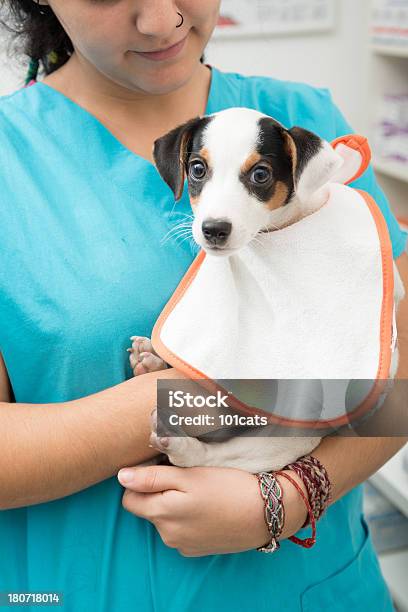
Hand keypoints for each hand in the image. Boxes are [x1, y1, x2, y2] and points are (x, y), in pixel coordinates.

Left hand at [117, 464, 307, 556]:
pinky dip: (188, 518)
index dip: (142, 480)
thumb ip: (152, 478)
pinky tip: (208, 506)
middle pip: (148, 508)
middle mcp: (167, 534)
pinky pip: (181, 530)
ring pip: (165, 518)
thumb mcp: (189, 475)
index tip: (163, 468)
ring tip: (200, 490)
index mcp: (161, 514)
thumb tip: (121, 477)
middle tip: (185, 475)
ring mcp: (183, 545)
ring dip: (174, 504)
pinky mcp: (197, 550)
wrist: (265, 513)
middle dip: (158, 492)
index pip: (130, 498)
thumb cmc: (227, 487)